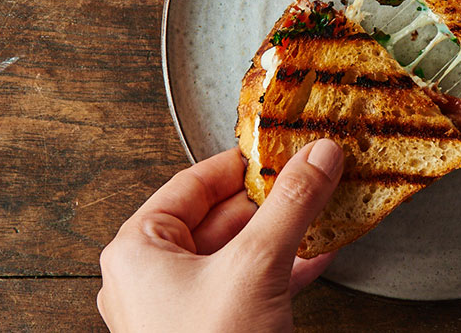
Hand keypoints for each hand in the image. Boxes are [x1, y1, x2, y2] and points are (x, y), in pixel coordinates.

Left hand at [96, 140, 343, 332]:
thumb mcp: (255, 266)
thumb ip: (290, 204)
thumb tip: (317, 156)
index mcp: (139, 249)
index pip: (194, 183)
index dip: (243, 162)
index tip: (281, 147)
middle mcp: (151, 276)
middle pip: (219, 217)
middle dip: (272, 201)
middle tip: (311, 176)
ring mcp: (178, 308)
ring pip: (237, 253)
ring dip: (283, 235)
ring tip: (321, 210)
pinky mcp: (209, 331)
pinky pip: (246, 286)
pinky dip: (281, 270)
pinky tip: (317, 256)